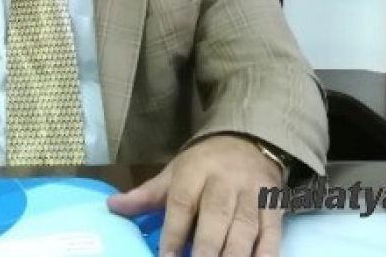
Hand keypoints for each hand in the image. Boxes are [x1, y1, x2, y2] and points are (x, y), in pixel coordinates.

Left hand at [107, 135, 283, 256]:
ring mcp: (252, 195)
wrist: (249, 139)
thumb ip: (146, 195)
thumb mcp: (173, 172)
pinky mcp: (274, 207)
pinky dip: (268, 253)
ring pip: (244, 228)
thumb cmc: (204, 163)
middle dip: (206, 249)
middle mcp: (224, 184)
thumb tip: (112, 206)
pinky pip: (272, 233)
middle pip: (215, 218)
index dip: (173, 233)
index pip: (182, 204)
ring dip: (235, 255)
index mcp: (194, 173)